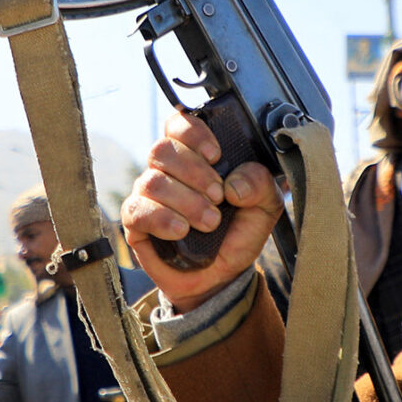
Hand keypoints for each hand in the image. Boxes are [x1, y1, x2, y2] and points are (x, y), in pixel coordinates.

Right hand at [121, 112, 282, 312]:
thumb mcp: (264, 208)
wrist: (220, 277)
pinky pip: (138, 210)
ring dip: (185, 201)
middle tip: (218, 197)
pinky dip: (162, 219)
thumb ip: (261, 184)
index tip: (215, 155)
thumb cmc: (237, 235)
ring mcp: (148, 195)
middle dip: (195, 173)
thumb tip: (235, 183)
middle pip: (162, 149)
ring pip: (153, 181)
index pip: (178, 124)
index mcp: (194, 156)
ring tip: (209, 222)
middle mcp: (166, 170)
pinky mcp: (136, 222)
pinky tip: (182, 231)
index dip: (193, 133)